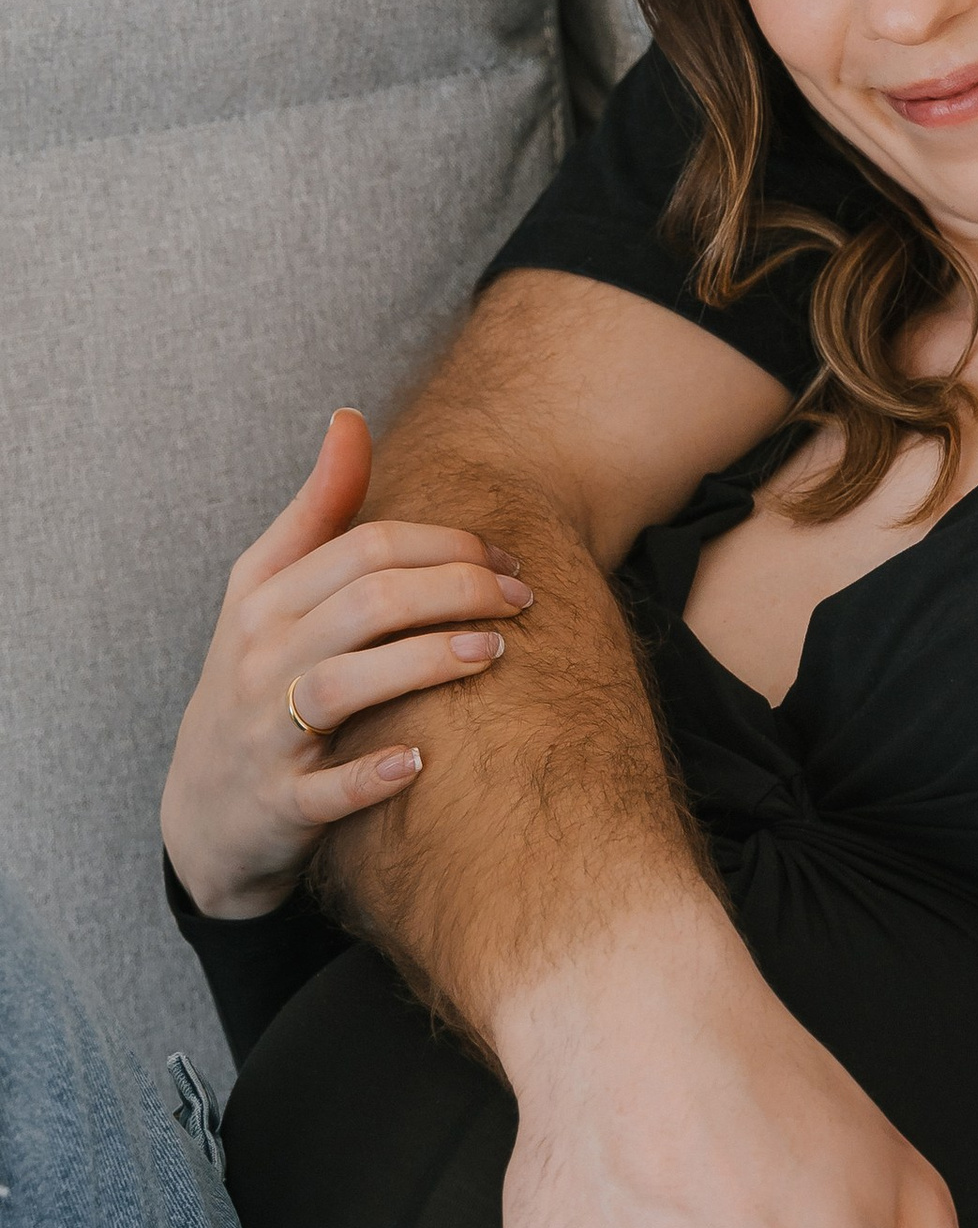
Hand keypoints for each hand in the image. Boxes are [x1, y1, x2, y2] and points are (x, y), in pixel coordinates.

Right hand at [161, 410, 534, 918]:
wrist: (203, 810)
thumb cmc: (256, 678)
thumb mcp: (269, 590)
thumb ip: (318, 508)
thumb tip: (349, 417)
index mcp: (262, 597)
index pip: (364, 546)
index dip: (445, 543)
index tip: (508, 556)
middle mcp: (256, 658)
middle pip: (366, 603)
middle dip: (455, 591)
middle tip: (523, 598)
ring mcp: (262, 733)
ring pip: (342, 684)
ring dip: (425, 662)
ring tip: (493, 652)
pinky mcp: (277, 804)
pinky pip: (324, 789)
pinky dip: (371, 773)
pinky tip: (421, 761)